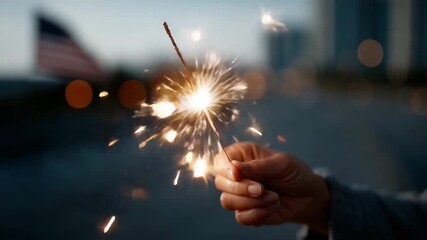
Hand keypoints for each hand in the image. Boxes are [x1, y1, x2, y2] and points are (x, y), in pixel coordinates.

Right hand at [214, 142, 329, 233]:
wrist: (308, 197)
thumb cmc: (294, 173)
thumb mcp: (281, 164)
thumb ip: (258, 166)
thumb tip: (234, 167)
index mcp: (242, 156)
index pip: (221, 161)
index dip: (225, 169)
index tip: (237, 175)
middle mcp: (237, 175)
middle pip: (221, 183)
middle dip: (242, 189)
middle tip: (263, 189)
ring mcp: (239, 194)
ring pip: (228, 201)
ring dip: (252, 203)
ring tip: (274, 198)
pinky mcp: (245, 211)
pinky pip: (241, 217)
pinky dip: (258, 214)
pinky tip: (272, 207)